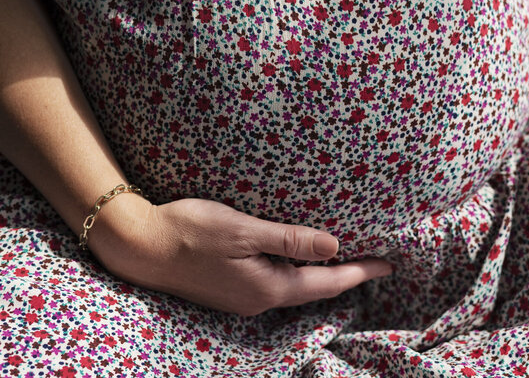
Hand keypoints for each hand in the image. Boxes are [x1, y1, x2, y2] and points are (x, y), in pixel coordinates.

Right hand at [86, 194, 393, 315]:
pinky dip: (296, 271)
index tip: (388, 263)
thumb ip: (290, 240)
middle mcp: (258, 300)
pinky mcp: (228, 288)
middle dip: (346, 275)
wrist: (140, 246)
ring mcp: (242, 297)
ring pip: (294, 287)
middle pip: (314, 289)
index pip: (327, 282)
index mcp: (268, 288)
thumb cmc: (190, 230)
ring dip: (322, 274)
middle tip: (375, 260)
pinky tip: (299, 259)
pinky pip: (275, 282)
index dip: (360, 272)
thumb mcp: (245, 229)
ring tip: (346, 258)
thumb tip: (335, 247)